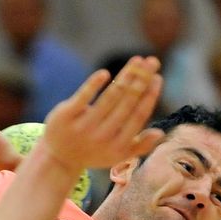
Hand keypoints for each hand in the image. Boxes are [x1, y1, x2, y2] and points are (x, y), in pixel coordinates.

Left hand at [42, 56, 164, 176]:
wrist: (59, 158)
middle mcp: (103, 137)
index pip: (138, 116)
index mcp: (119, 146)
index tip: (157, 77)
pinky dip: (94, 84)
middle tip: (152, 61)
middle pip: (127, 102)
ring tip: (137, 60)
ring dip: (125, 76)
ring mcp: (84, 126)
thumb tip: (160, 132)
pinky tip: (105, 73)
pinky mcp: (66, 116)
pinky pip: (83, 97)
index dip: (149, 96)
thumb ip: (140, 146)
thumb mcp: (118, 155)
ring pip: (109, 97)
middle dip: (142, 79)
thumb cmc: (94, 153)